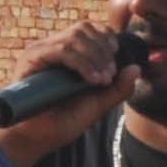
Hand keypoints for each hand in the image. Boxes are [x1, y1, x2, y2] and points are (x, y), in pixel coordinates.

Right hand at [0, 18, 144, 161]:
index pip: (89, 28)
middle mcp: (52, 47)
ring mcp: (40, 51)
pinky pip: (60, 50)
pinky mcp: (30, 59)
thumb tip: (136, 68)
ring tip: (102, 80)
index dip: (106, 37)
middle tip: (110, 75)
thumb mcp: (97, 104)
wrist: (36, 138)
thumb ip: (117, 88)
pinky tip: (91, 80)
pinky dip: (81, 63)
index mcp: (67, 53)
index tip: (116, 58)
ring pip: (73, 37)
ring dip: (94, 57)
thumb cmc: (63, 120)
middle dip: (103, 50)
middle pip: (83, 29)